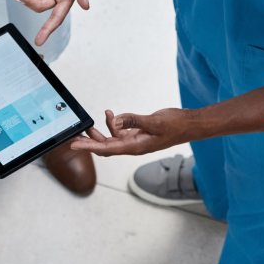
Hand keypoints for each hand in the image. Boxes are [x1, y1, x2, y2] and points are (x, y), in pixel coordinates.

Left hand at [68, 107, 190, 156]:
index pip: (106, 149)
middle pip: (104, 147)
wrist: (189, 125)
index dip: (88, 147)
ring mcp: (135, 141)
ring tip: (91, 123)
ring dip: (100, 132)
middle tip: (74, 136)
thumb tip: (115, 121)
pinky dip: (113, 124)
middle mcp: (133, 146)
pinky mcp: (138, 134)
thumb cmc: (176, 125)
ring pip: (111, 139)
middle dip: (89, 142)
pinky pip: (120, 132)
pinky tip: (111, 115)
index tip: (74, 145)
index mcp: (135, 147)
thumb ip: (134, 121)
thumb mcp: (154, 121)